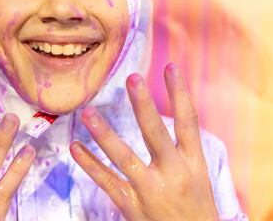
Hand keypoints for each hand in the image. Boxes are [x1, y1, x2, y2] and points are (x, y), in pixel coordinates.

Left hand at [70, 63, 218, 220]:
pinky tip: (75, 148)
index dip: (180, 93)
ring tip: (88, 113)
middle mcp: (174, 172)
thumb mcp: (198, 176)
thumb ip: (181, 148)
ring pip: (125, 157)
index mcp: (194, 162)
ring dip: (104, 134)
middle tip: (131, 78)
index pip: (188, 121)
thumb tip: (165, 114)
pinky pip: (107, 181)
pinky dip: (90, 164)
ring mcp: (151, 190)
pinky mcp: (132, 206)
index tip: (170, 66)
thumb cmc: (195, 207)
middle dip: (143, 105)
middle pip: (156, 133)